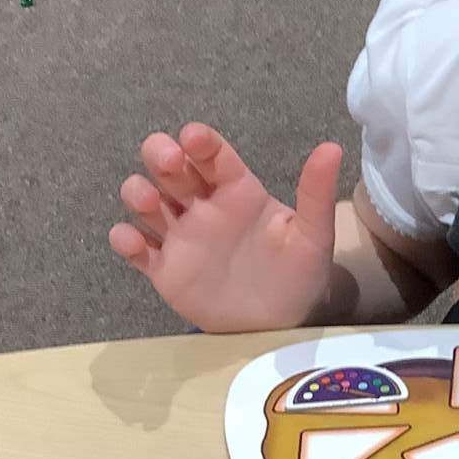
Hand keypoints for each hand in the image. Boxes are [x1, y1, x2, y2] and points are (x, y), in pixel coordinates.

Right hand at [109, 123, 342, 331]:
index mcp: (236, 190)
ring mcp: (180, 236)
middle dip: (160, 156)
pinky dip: (126, 241)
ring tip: (148, 203)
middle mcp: (202, 206)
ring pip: (145, 202)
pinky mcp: (165, 269)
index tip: (193, 136)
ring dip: (138, 194)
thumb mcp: (313, 234)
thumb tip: (332, 149)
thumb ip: (316, 193)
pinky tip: (132, 241)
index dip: (200, 142)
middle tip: (168, 161)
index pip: (212, 155)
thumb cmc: (297, 271)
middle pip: (169, 169)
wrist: (284, 322)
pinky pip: (137, 250)